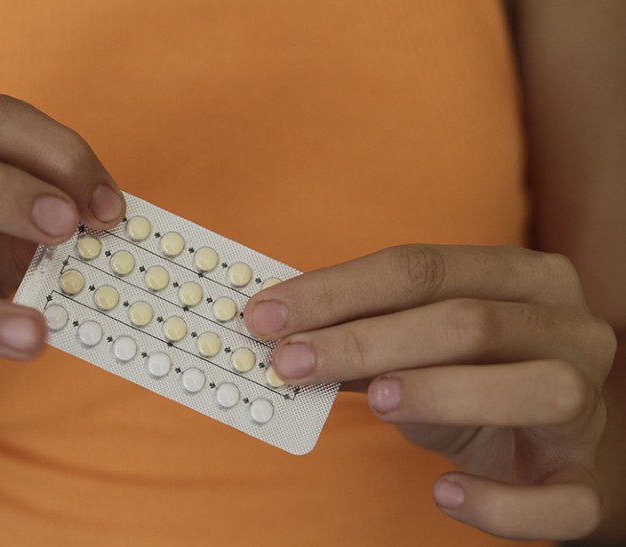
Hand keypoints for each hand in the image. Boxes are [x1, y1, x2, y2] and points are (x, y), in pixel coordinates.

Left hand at [244, 244, 615, 540]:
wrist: (548, 442)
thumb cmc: (472, 377)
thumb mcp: (417, 344)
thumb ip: (362, 335)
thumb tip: (280, 334)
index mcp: (523, 277)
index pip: (423, 267)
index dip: (337, 290)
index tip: (267, 314)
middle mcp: (568, 328)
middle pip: (469, 321)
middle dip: (366, 340)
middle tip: (289, 362)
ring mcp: (590, 404)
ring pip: (539, 388)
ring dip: (442, 392)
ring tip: (374, 401)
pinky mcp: (589, 477)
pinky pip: (562, 499)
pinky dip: (500, 502)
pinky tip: (444, 493)